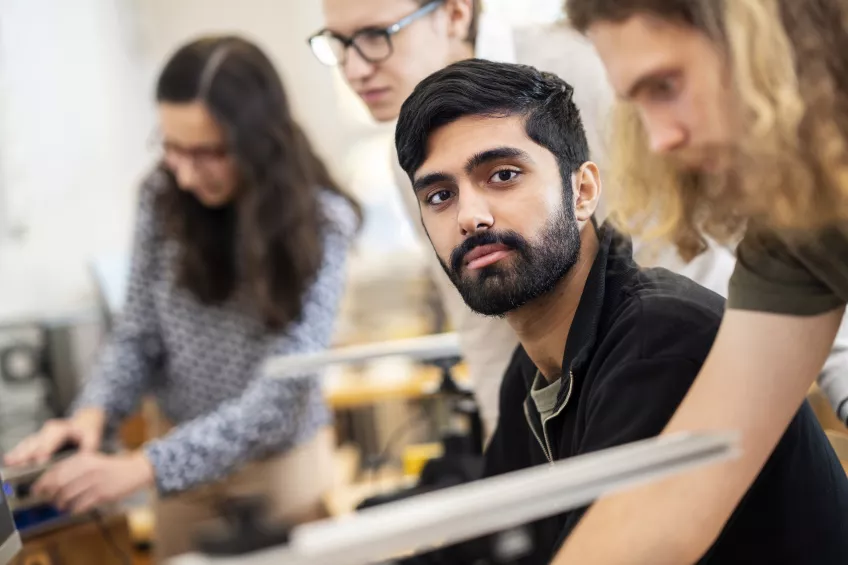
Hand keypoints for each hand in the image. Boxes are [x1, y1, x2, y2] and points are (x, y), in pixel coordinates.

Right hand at [3, 408, 104, 466]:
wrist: (83, 422)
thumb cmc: (86, 431)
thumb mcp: (92, 436)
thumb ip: (89, 447)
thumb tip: (86, 458)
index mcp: (62, 428)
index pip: (52, 440)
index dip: (46, 450)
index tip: (40, 461)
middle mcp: (48, 430)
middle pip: (36, 442)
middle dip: (27, 453)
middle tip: (18, 464)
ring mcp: (41, 435)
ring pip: (28, 444)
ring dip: (18, 454)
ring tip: (10, 462)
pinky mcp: (36, 441)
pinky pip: (25, 447)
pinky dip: (17, 453)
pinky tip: (10, 460)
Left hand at [33, 451, 154, 513]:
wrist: (135, 470)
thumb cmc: (111, 468)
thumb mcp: (92, 461)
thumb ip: (73, 469)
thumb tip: (50, 483)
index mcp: (84, 459)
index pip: (56, 471)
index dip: (43, 482)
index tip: (37, 490)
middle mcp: (88, 469)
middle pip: (59, 484)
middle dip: (50, 495)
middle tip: (50, 500)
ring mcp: (95, 482)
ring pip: (68, 496)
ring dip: (61, 504)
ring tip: (62, 506)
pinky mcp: (102, 494)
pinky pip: (80, 505)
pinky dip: (74, 509)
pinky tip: (75, 508)